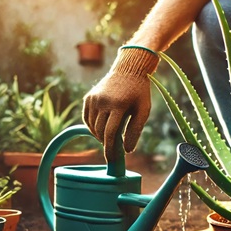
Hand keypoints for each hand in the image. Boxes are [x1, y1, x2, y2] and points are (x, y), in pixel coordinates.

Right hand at [82, 46, 158, 160]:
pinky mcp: (88, 97)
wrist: (129, 69)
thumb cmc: (139, 92)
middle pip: (100, 132)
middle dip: (106, 143)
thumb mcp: (143, 110)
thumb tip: (127, 151)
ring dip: (100, 135)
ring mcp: (93, 98)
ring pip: (92, 126)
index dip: (110, 149)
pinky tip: (102, 129)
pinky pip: (87, 118)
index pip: (110, 133)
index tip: (112, 160)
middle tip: (115, 150)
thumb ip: (135, 130)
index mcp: (118, 105)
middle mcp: (102, 101)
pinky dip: (93, 127)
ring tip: (111, 137)